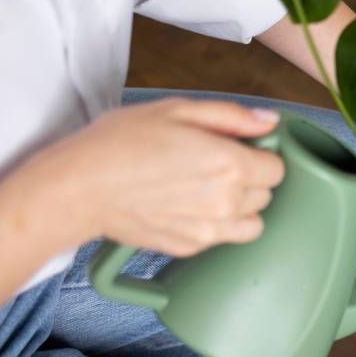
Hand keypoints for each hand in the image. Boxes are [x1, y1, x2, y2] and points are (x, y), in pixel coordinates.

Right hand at [30, 98, 284, 256]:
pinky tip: (187, 206)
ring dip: (240, 207)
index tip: (242, 149)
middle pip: (266, 195)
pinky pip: (221, 238)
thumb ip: (232, 116)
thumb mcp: (177, 109)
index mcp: (231, 164)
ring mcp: (209, 230)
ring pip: (252, 223)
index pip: (277, 169)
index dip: (261, 155)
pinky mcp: (190, 247)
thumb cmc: (120, 143)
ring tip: (207, 189)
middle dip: (250, 179)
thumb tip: (269, 121)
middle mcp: (227, 202)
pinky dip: (214, 225)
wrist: (78, 187)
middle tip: (215, 164)